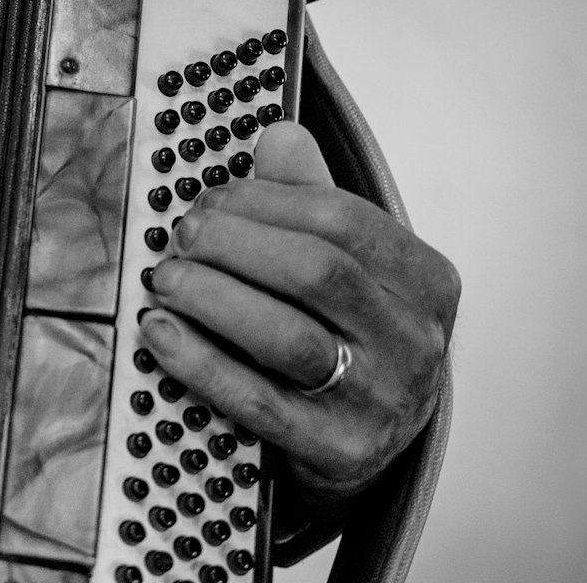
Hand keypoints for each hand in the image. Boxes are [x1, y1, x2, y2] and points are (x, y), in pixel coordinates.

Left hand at [138, 122, 458, 504]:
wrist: (367, 439)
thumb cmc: (349, 337)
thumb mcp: (347, 264)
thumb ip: (312, 197)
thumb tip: (278, 135)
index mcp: (425, 281)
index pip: (342, 220)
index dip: (263, 201)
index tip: (209, 200)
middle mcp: (415, 342)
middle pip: (316, 272)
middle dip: (233, 244)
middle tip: (181, 236)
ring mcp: (381, 401)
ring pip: (289, 337)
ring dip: (212, 297)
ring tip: (165, 279)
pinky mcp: (339, 451)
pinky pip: (259, 401)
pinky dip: (202, 363)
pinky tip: (161, 332)